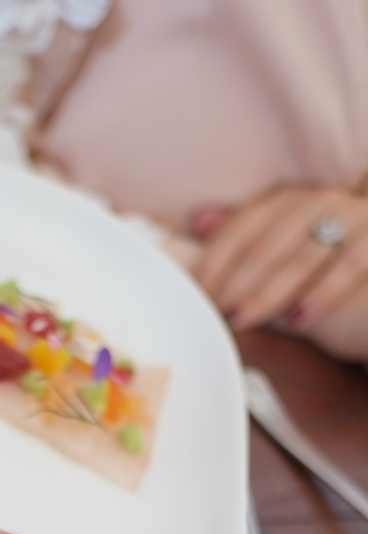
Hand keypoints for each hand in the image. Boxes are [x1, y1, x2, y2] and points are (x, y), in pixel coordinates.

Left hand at [190, 186, 367, 356]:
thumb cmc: (323, 275)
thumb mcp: (280, 259)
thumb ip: (244, 241)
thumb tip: (198, 220)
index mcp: (290, 201)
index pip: (241, 229)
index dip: (213, 264)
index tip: (195, 296)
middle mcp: (322, 200)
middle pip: (269, 242)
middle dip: (236, 283)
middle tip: (214, 314)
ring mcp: (356, 215)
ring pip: (305, 254)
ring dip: (269, 292)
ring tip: (242, 320)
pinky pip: (351, 263)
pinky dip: (322, 293)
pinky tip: (299, 319)